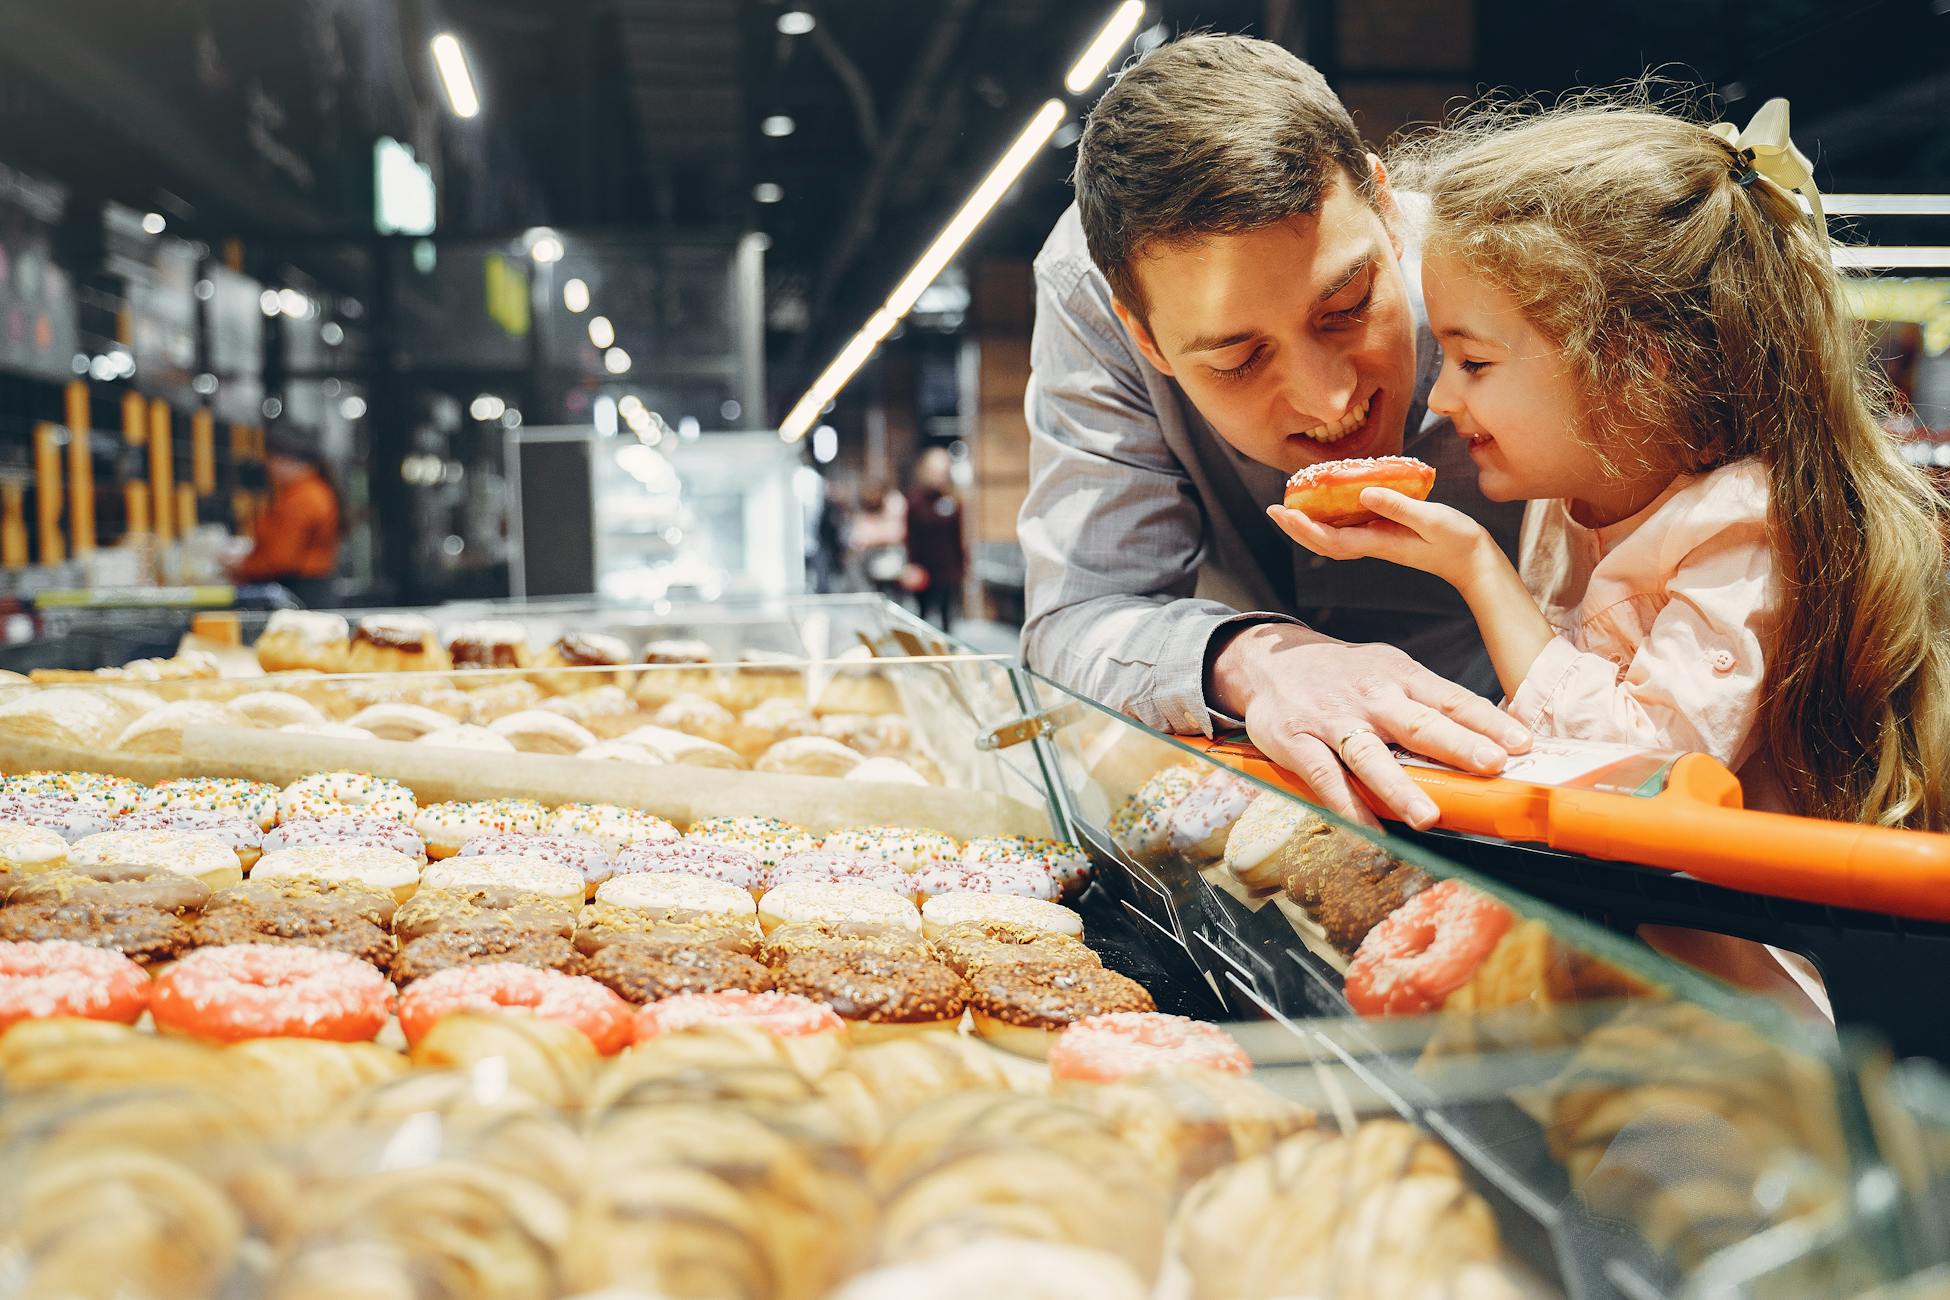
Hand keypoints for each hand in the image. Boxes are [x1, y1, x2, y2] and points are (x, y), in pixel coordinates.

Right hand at [1208, 623, 1531, 829]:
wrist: (1269, 659)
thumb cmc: (1342, 674)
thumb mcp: (1388, 671)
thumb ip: (1427, 702)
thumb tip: (1485, 739)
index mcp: (1400, 676)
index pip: (1451, 699)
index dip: (1488, 721)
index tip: (1522, 744)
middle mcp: (1371, 697)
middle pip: (1419, 723)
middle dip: (1458, 745)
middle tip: (1492, 766)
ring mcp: (1332, 719)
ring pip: (1370, 755)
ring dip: (1400, 787)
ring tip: (1428, 817)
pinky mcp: (1297, 740)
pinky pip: (1325, 777)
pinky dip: (1347, 805)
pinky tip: (1368, 829)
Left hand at [1268, 488, 1494, 590]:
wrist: (1474, 562)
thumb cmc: (1457, 541)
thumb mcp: (1432, 519)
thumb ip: (1399, 507)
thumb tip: (1364, 494)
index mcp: (1379, 543)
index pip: (1331, 539)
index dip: (1303, 527)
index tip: (1283, 512)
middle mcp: (1372, 544)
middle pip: (1324, 541)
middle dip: (1296, 527)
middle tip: (1273, 509)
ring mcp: (1378, 541)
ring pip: (1334, 536)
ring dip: (1309, 525)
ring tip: (1290, 507)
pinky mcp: (1386, 534)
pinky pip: (1350, 528)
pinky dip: (1331, 519)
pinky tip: (1326, 505)